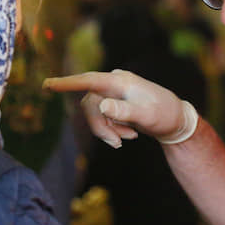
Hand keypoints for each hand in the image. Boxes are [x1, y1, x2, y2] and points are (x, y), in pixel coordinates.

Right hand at [43, 69, 197, 147]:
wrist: (176, 120)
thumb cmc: (164, 116)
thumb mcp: (147, 116)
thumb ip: (124, 111)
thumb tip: (101, 106)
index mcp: (121, 81)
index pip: (90, 80)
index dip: (68, 83)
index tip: (47, 85)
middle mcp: (114, 83)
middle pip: (90, 104)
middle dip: (100, 126)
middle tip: (118, 144)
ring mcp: (113, 92)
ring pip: (94, 113)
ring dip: (108, 130)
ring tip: (129, 139)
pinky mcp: (113, 102)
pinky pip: (101, 117)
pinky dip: (112, 129)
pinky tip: (129, 135)